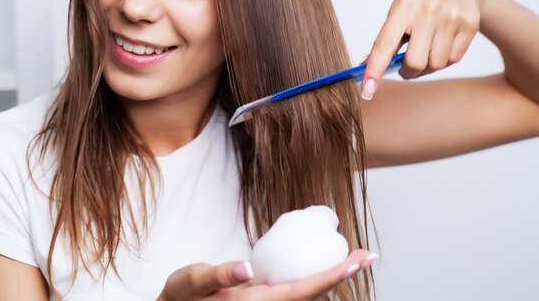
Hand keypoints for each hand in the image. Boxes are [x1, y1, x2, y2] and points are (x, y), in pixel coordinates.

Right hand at [156, 250, 375, 300]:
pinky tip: (326, 262)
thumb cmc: (181, 298)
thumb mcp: (192, 282)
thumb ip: (218, 275)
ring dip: (334, 274)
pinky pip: (296, 287)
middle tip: (369, 255)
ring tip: (357, 258)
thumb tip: (245, 268)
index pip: (300, 291)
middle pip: (313, 293)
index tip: (355, 263)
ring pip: (308, 291)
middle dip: (342, 274)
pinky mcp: (263, 296)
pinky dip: (316, 274)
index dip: (329, 277)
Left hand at [360, 0, 489, 99]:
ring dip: (427, 67)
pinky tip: (442, 45)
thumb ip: (385, 40)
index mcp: (403, 6)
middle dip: (407, 72)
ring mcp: (451, 17)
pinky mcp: (469, 25)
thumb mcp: (399, 13)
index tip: (366, 91)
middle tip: (405, 68)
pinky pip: (453, 60)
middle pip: (414, 63)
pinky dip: (444, 60)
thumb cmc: (419, 4)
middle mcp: (428, 10)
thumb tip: (366, 68)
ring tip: (426, 51)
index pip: (384, 45)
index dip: (374, 70)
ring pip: (435, 65)